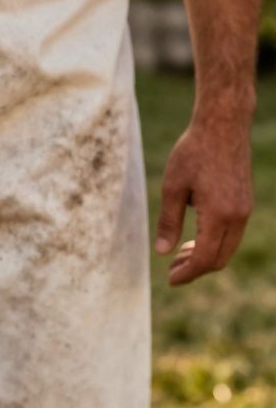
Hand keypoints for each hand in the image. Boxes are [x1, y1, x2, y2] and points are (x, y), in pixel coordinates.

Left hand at [154, 117, 252, 285]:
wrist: (222, 126)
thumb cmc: (193, 152)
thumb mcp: (172, 187)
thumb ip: (168, 221)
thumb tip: (163, 252)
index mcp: (219, 215)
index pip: (206, 258)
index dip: (188, 273)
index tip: (170, 280)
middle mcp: (238, 216)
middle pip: (220, 258)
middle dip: (196, 268)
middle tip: (171, 269)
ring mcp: (245, 210)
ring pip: (228, 247)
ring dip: (205, 255)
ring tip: (179, 255)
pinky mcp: (245, 202)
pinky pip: (231, 233)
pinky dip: (214, 241)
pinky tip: (194, 237)